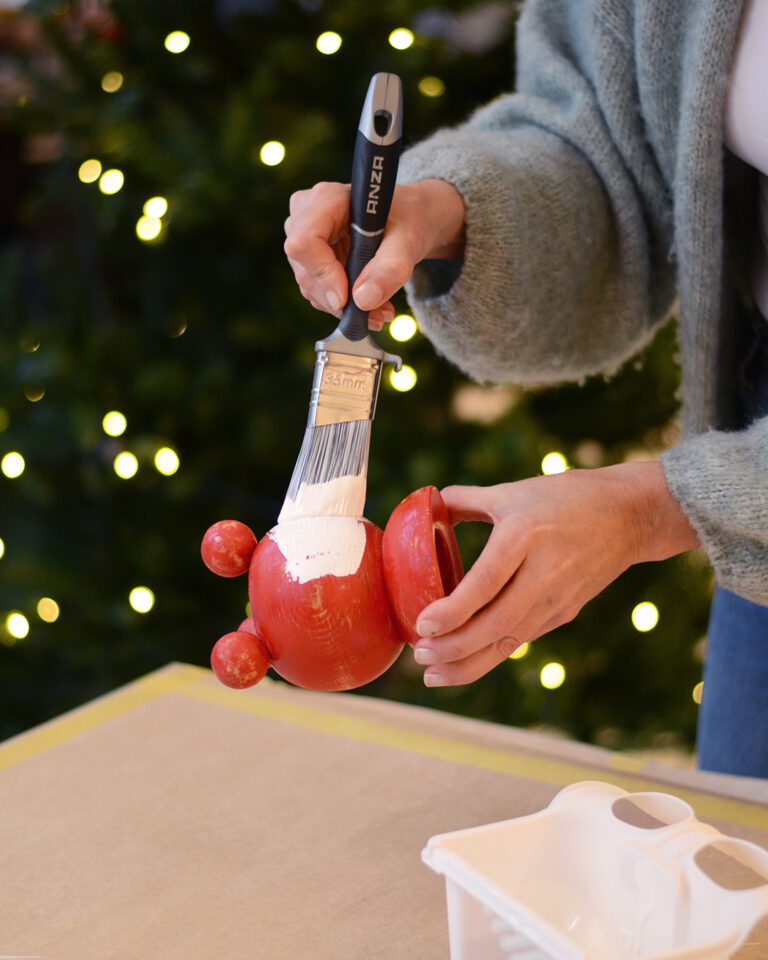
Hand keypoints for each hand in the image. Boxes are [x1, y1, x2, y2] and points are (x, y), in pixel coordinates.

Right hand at [283, 178, 464, 329]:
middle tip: (377, 313)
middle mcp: (306, 215)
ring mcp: (304, 239)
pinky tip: (369, 303)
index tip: (347, 299)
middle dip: (340, 300)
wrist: (406, 223)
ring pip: (310, 287)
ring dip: (345, 307)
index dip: (323, 274)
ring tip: (380, 309)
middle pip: (306, 271)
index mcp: (327, 199)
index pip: (304, 242)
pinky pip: (317, 293)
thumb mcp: (409, 240)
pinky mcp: (309, 261)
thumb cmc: (406, 220)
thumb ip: (391, 267)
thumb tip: (364, 299)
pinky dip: (343, 306)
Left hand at [413, 462, 700, 685]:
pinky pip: (522, 639)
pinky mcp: (564, 613)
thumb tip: (427, 503)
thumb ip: (468, 499)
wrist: (630, 517)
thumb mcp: (514, 491)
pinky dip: (492, 655)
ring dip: (470, 664)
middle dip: (454, 649)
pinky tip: (465, 662)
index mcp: (524, 536)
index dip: (453, 611)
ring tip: (433, 674)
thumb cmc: (565, 498)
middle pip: (495, 625)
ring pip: (509, 642)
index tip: (422, 625)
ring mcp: (556, 598)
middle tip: (419, 656)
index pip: (485, 583)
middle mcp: (542, 573)